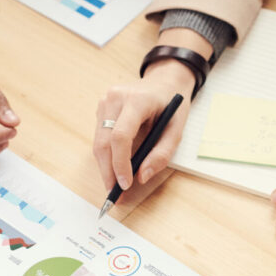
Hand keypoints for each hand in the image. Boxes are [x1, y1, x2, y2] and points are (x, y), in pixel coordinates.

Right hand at [94, 61, 195, 190]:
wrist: (165, 81)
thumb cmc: (172, 105)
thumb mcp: (177, 128)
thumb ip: (162, 153)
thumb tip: (142, 176)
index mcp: (137, 99)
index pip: (121, 136)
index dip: (120, 163)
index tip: (125, 184)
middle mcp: (116, 97)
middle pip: (104, 142)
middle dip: (108, 171)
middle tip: (114, 194)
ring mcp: (105, 100)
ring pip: (98, 141)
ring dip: (105, 165)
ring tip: (114, 185)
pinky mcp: (101, 107)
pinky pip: (100, 136)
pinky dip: (106, 154)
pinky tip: (114, 166)